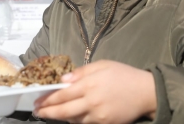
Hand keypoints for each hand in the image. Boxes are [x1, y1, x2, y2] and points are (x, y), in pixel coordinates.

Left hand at [33, 60, 156, 123]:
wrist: (146, 92)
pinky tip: (71, 117)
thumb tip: (62, 80)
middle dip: (47, 112)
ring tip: (52, 113)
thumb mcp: (102, 65)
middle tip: (37, 112)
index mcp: (89, 85)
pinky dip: (76, 121)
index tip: (36, 100)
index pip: (62, 94)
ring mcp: (98, 116)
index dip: (47, 99)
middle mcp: (91, 102)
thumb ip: (80, 73)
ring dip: (61, 117)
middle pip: (63, 111)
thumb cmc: (123, 75)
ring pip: (73, 120)